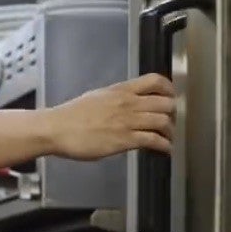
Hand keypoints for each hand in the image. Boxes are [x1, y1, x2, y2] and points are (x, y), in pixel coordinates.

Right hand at [47, 73, 175, 161]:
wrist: (58, 128)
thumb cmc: (72, 115)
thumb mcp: (97, 97)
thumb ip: (116, 98)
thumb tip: (125, 102)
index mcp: (121, 90)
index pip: (155, 81)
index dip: (169, 89)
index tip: (172, 97)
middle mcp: (128, 103)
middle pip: (165, 102)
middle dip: (172, 113)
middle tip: (170, 121)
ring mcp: (128, 122)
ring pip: (163, 121)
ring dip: (170, 131)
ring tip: (168, 138)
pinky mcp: (125, 140)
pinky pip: (154, 140)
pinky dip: (164, 146)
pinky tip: (165, 150)